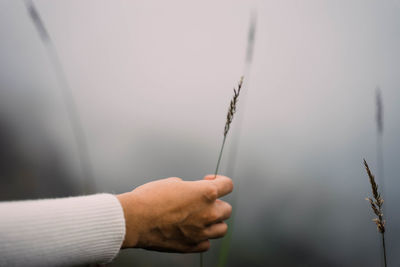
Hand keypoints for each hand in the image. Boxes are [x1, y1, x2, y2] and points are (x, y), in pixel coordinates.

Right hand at [116, 175, 232, 252]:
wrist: (133, 219)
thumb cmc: (149, 198)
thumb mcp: (172, 183)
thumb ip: (190, 188)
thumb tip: (191, 191)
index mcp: (206, 193)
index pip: (228, 185)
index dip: (220, 181)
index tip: (209, 181)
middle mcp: (208, 213)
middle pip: (227, 209)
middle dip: (217, 204)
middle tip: (202, 203)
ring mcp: (201, 232)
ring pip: (222, 228)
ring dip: (214, 222)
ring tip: (200, 218)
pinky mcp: (191, 246)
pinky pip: (206, 243)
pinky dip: (201, 238)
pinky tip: (191, 231)